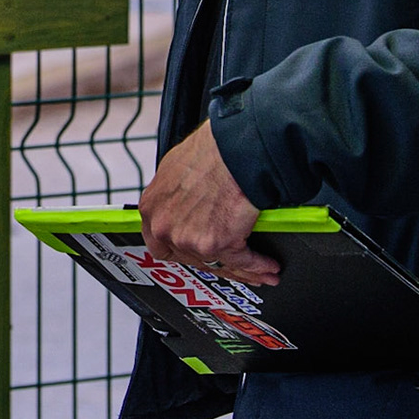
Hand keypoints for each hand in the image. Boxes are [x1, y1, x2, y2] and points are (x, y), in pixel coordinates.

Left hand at [137, 123, 278, 285]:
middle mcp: (166, 227)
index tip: (195, 252)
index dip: (181, 250)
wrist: (234, 150)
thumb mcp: (176, 169)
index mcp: (152, 208)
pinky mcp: (217, 244)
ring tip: (258, 268)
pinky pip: (242, 262)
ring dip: (240, 268)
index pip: (159, 243)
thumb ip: (174, 195)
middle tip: (230, 261)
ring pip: (217, 263)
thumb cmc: (211, 152)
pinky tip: (267, 265)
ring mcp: (189, 239)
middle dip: (213, 261)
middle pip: (189, 258)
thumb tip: (185, 202)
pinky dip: (258, 265)